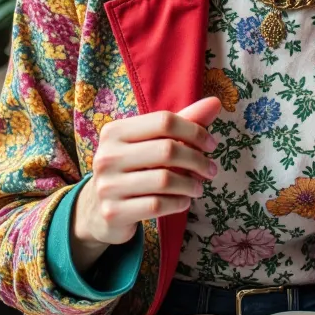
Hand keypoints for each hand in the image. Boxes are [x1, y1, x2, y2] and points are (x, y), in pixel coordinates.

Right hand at [71, 96, 221, 269]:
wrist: (99, 210)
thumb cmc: (134, 169)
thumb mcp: (153, 143)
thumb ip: (183, 122)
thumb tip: (215, 102)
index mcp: (115, 131)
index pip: (165, 120)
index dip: (195, 131)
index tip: (211, 145)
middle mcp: (107, 156)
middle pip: (167, 150)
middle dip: (198, 160)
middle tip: (211, 170)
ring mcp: (108, 185)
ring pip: (165, 180)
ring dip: (191, 184)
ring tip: (198, 187)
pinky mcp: (114, 212)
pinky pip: (157, 205)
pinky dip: (179, 203)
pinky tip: (183, 201)